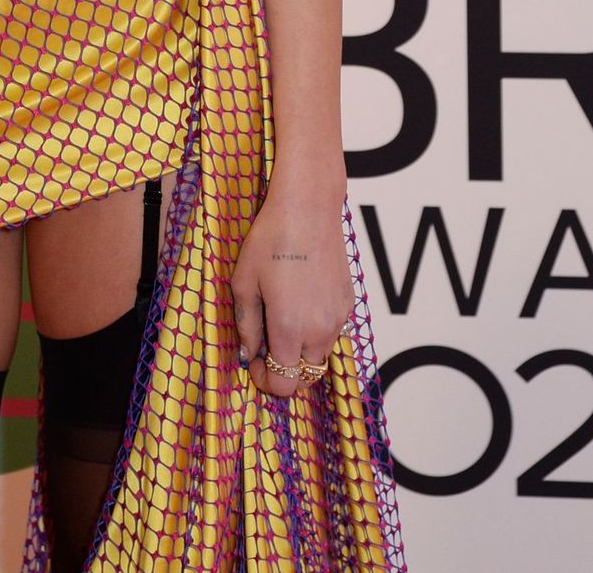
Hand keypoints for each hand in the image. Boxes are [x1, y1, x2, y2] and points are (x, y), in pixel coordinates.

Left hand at [229, 172, 353, 400]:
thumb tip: (247, 354)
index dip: (265, 382)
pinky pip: (331, 331)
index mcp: (290, 329)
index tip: (254, 363)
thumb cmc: (271, 239)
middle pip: (304, 376)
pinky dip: (315, 330)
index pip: (284, 385)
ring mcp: (338, 318)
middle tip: (265, 341)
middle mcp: (319, 330)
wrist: (309, 208)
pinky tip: (300, 300)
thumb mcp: (244, 282)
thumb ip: (246, 325)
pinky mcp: (348, 303)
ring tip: (281, 316)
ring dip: (300, 350)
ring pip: (319, 354)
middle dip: (283, 369)